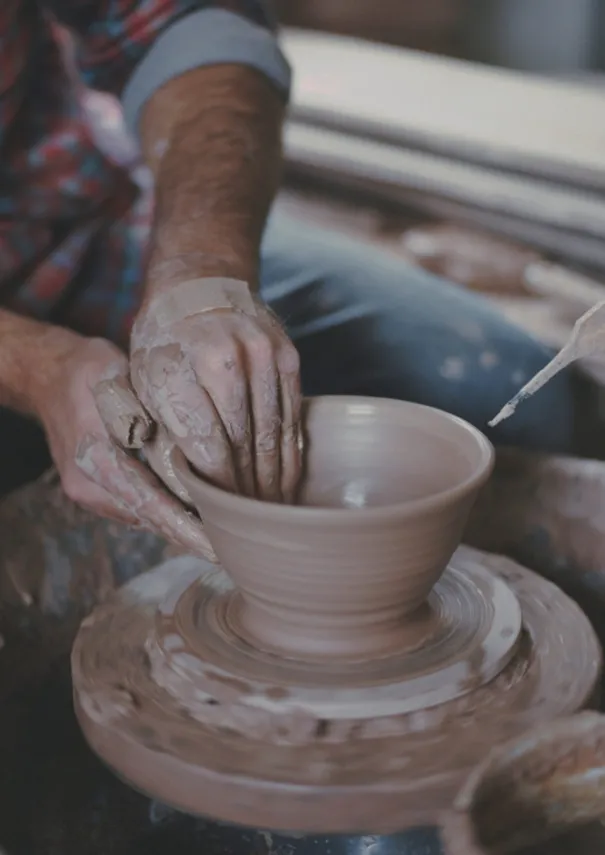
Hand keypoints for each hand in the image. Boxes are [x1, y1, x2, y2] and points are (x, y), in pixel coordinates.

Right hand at [33, 331, 214, 557]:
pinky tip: (196, 514)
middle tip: (232, 549)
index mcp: (92, 459)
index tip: (215, 546)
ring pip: (143, 516)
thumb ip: (133, 406)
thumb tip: (156, 437)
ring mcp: (89, 493)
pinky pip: (136, 507)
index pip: (146, 501)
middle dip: (189, 536)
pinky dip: (165, 512)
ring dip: (179, 527)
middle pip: (148, 517)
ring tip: (222, 536)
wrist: (48, 377)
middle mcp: (88, 486)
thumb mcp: (110, 374)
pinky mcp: (96, 491)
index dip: (183, 526)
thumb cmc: (87, 372)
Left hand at [130, 279, 302, 501]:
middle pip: (242, 443)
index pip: (206, 446)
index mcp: (178, 366)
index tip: (218, 512)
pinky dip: (290, 451)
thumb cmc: (163, 342)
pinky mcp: (288, 355)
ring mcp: (262, 354)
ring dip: (272, 476)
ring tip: (269, 508)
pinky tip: (286, 477)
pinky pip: (293, 414)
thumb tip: (189, 493)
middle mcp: (223, 357)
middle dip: (245, 488)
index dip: (216, 487)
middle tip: (247, 519)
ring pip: (273, 432)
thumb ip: (162, 434)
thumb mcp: (143, 384)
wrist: (198, 284)